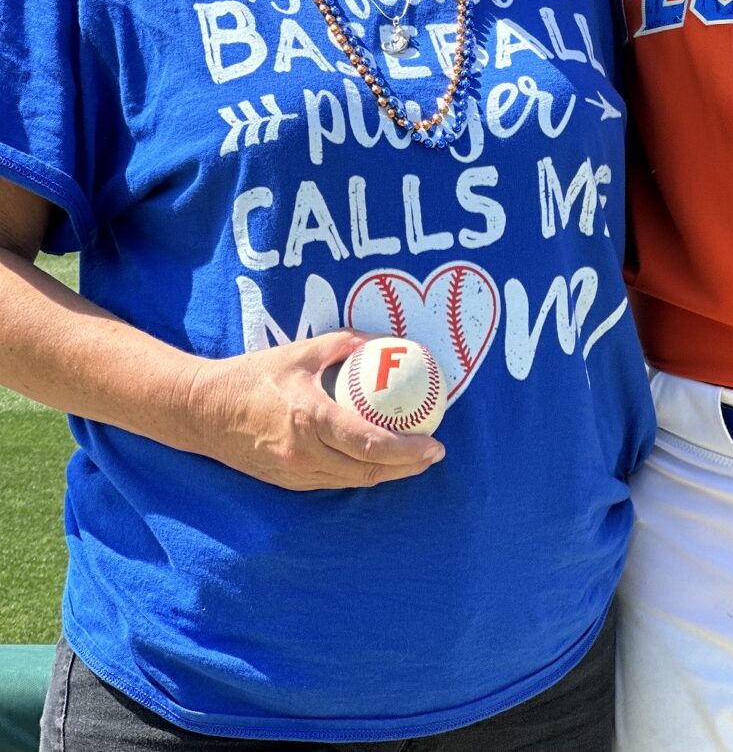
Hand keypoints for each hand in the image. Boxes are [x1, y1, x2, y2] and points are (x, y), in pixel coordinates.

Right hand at [182, 330, 444, 490]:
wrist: (204, 411)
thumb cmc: (254, 374)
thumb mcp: (302, 350)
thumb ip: (345, 344)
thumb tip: (385, 344)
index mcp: (310, 417)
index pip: (369, 442)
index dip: (407, 450)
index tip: (434, 444)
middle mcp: (304, 452)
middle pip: (368, 469)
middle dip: (407, 466)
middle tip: (433, 453)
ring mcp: (295, 472)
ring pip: (353, 480)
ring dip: (387, 474)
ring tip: (414, 459)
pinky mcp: (288, 482)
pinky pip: (334, 481)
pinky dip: (359, 473)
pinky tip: (376, 461)